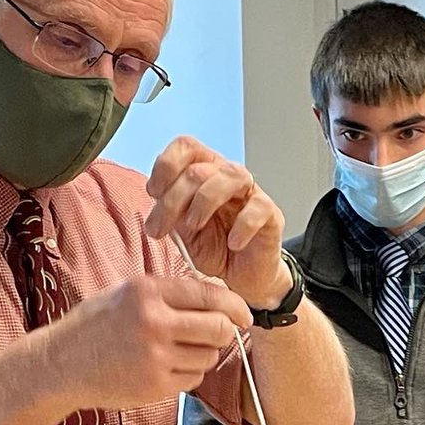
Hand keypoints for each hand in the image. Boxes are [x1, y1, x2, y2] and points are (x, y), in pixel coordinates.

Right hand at [49, 275, 250, 410]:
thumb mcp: (128, 294)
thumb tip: (219, 291)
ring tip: (175, 351)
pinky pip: (194, 379)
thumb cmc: (96, 325)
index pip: (211, 295)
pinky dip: (188, 374)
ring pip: (209, 357)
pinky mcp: (156, 385)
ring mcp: (155, 357)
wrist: (60, 364)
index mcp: (147, 292)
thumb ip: (172, 292)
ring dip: (202, 355)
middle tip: (215, 335)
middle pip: (219, 329)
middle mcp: (154, 323)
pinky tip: (164, 367)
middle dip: (224, 332)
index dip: (236, 306)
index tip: (244, 315)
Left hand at [144, 136, 290, 309]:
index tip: (153, 193)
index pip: (186, 147)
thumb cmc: (215, 249)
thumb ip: (170, 210)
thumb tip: (156, 197)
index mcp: (204, 172)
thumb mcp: (182, 230)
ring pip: (229, 177)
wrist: (243, 278)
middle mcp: (227, 176)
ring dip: (204, 202)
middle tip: (159, 229)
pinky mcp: (271, 214)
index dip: (166, 165)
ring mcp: (251, 193)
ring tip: (195, 226)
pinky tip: (233, 243)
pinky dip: (242, 226)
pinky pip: (258, 208)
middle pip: (198, 169)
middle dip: (173, 200)